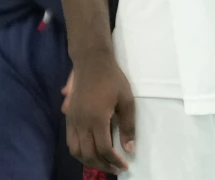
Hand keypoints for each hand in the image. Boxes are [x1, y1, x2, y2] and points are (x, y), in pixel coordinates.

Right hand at [65, 54, 135, 172]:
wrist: (91, 62)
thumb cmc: (113, 79)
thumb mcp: (127, 100)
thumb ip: (128, 125)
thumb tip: (129, 148)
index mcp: (96, 120)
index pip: (103, 149)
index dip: (114, 161)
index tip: (124, 166)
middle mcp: (80, 124)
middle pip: (88, 154)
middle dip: (102, 165)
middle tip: (115, 169)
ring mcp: (72, 121)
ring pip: (75, 151)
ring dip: (89, 161)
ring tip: (104, 164)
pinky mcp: (68, 118)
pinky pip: (70, 142)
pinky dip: (80, 152)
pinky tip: (91, 152)